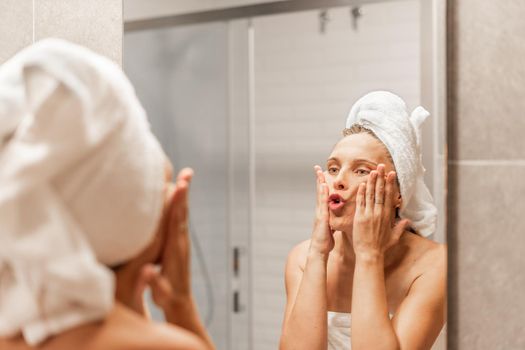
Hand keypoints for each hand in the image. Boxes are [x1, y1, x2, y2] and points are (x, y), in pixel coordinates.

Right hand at [133, 168, 194, 310]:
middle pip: (183, 212)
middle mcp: (181, 242)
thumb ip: (155, 283)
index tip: (180, 187)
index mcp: (176, 250)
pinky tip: (177, 193)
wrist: (179, 301)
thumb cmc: (167, 296)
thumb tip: (148, 274)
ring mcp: (181, 240)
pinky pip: (179, 218)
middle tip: (188, 173)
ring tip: (186, 175)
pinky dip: (179, 204)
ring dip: (184, 194)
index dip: (178, 204)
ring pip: (182, 213)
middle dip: (184, 192)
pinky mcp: (178, 241)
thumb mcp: (160, 293)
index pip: (176, 222)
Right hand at [309, 165, 334, 257]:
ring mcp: (319, 213)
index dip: (322, 184)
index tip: (323, 174)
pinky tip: (323, 186)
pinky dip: (322, 194)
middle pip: (319, 191)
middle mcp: (320, 210)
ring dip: (319, 183)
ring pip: (319, 195)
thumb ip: (332, 220)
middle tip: (317, 167)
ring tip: (320, 172)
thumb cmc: (326, 241)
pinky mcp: (321, 217)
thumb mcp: (330, 228)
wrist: (319, 250)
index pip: (323, 195)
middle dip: (318, 179)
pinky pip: (322, 203)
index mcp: (323, 212)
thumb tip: (336, 217)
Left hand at [352, 164, 408, 257]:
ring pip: (370, 195)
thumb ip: (400, 228)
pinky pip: (360, 202)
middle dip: (381, 178)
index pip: (389, 196)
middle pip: (380, 192)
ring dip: (371, 182)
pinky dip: (361, 193)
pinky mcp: (359, 218)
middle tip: (381, 166)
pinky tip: (362, 184)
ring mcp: (369, 215)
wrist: (369, 255)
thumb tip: (408, 221)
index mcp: (387, 216)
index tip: (391, 174)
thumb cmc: (381, 247)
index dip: (390, 184)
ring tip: (373, 171)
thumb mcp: (394, 237)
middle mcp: (379, 213)